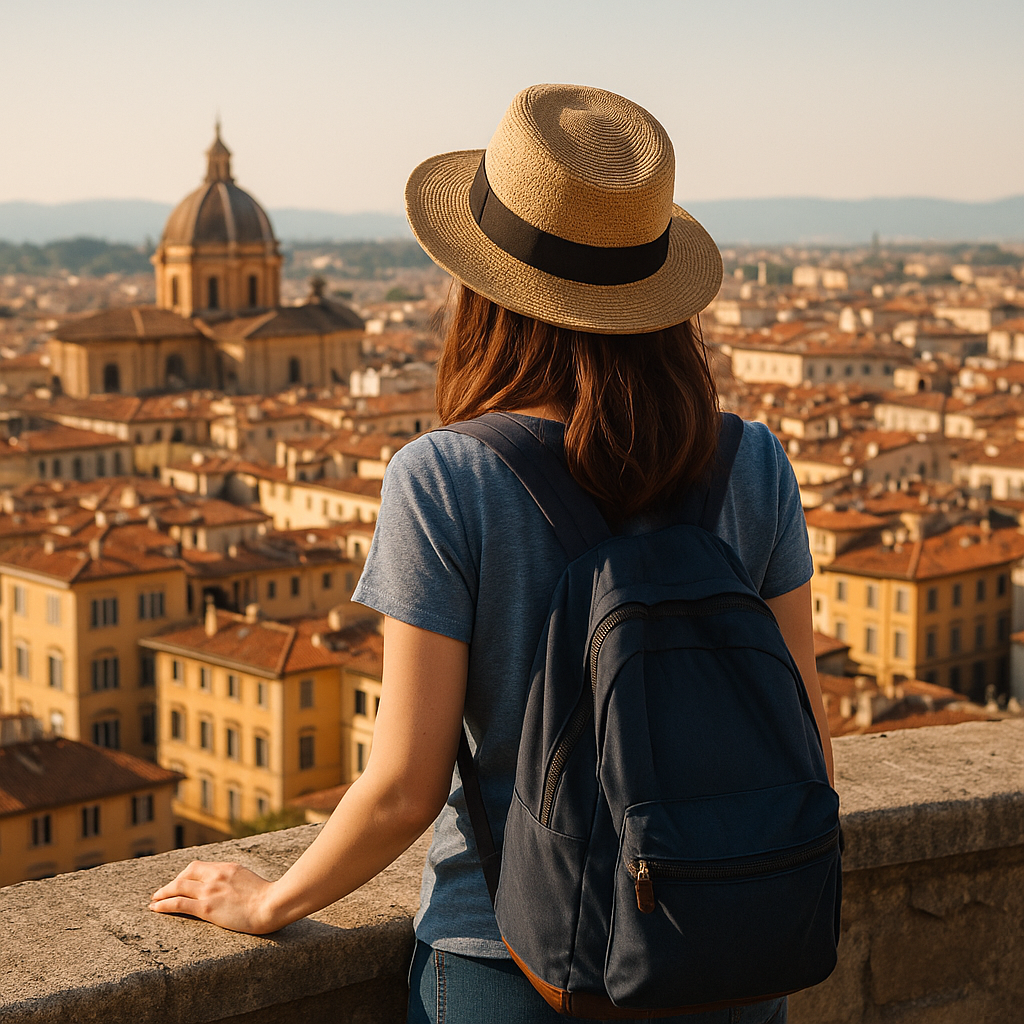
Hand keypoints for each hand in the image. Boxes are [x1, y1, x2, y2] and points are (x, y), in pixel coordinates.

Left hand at [149, 860, 280, 934]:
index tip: (180, 882)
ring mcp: (210, 891)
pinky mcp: (207, 908)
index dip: (185, 874)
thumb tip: (230, 886)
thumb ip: (235, 880)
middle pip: (186, 874)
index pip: (199, 866)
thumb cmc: (267, 897)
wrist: (272, 904)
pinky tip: (156, 908)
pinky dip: (164, 904)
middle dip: (172, 883)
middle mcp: (216, 875)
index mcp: (227, 867)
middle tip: (162, 892)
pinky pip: (179, 904)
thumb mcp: (248, 880)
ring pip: (178, 887)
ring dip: (163, 893)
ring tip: (154, 900)